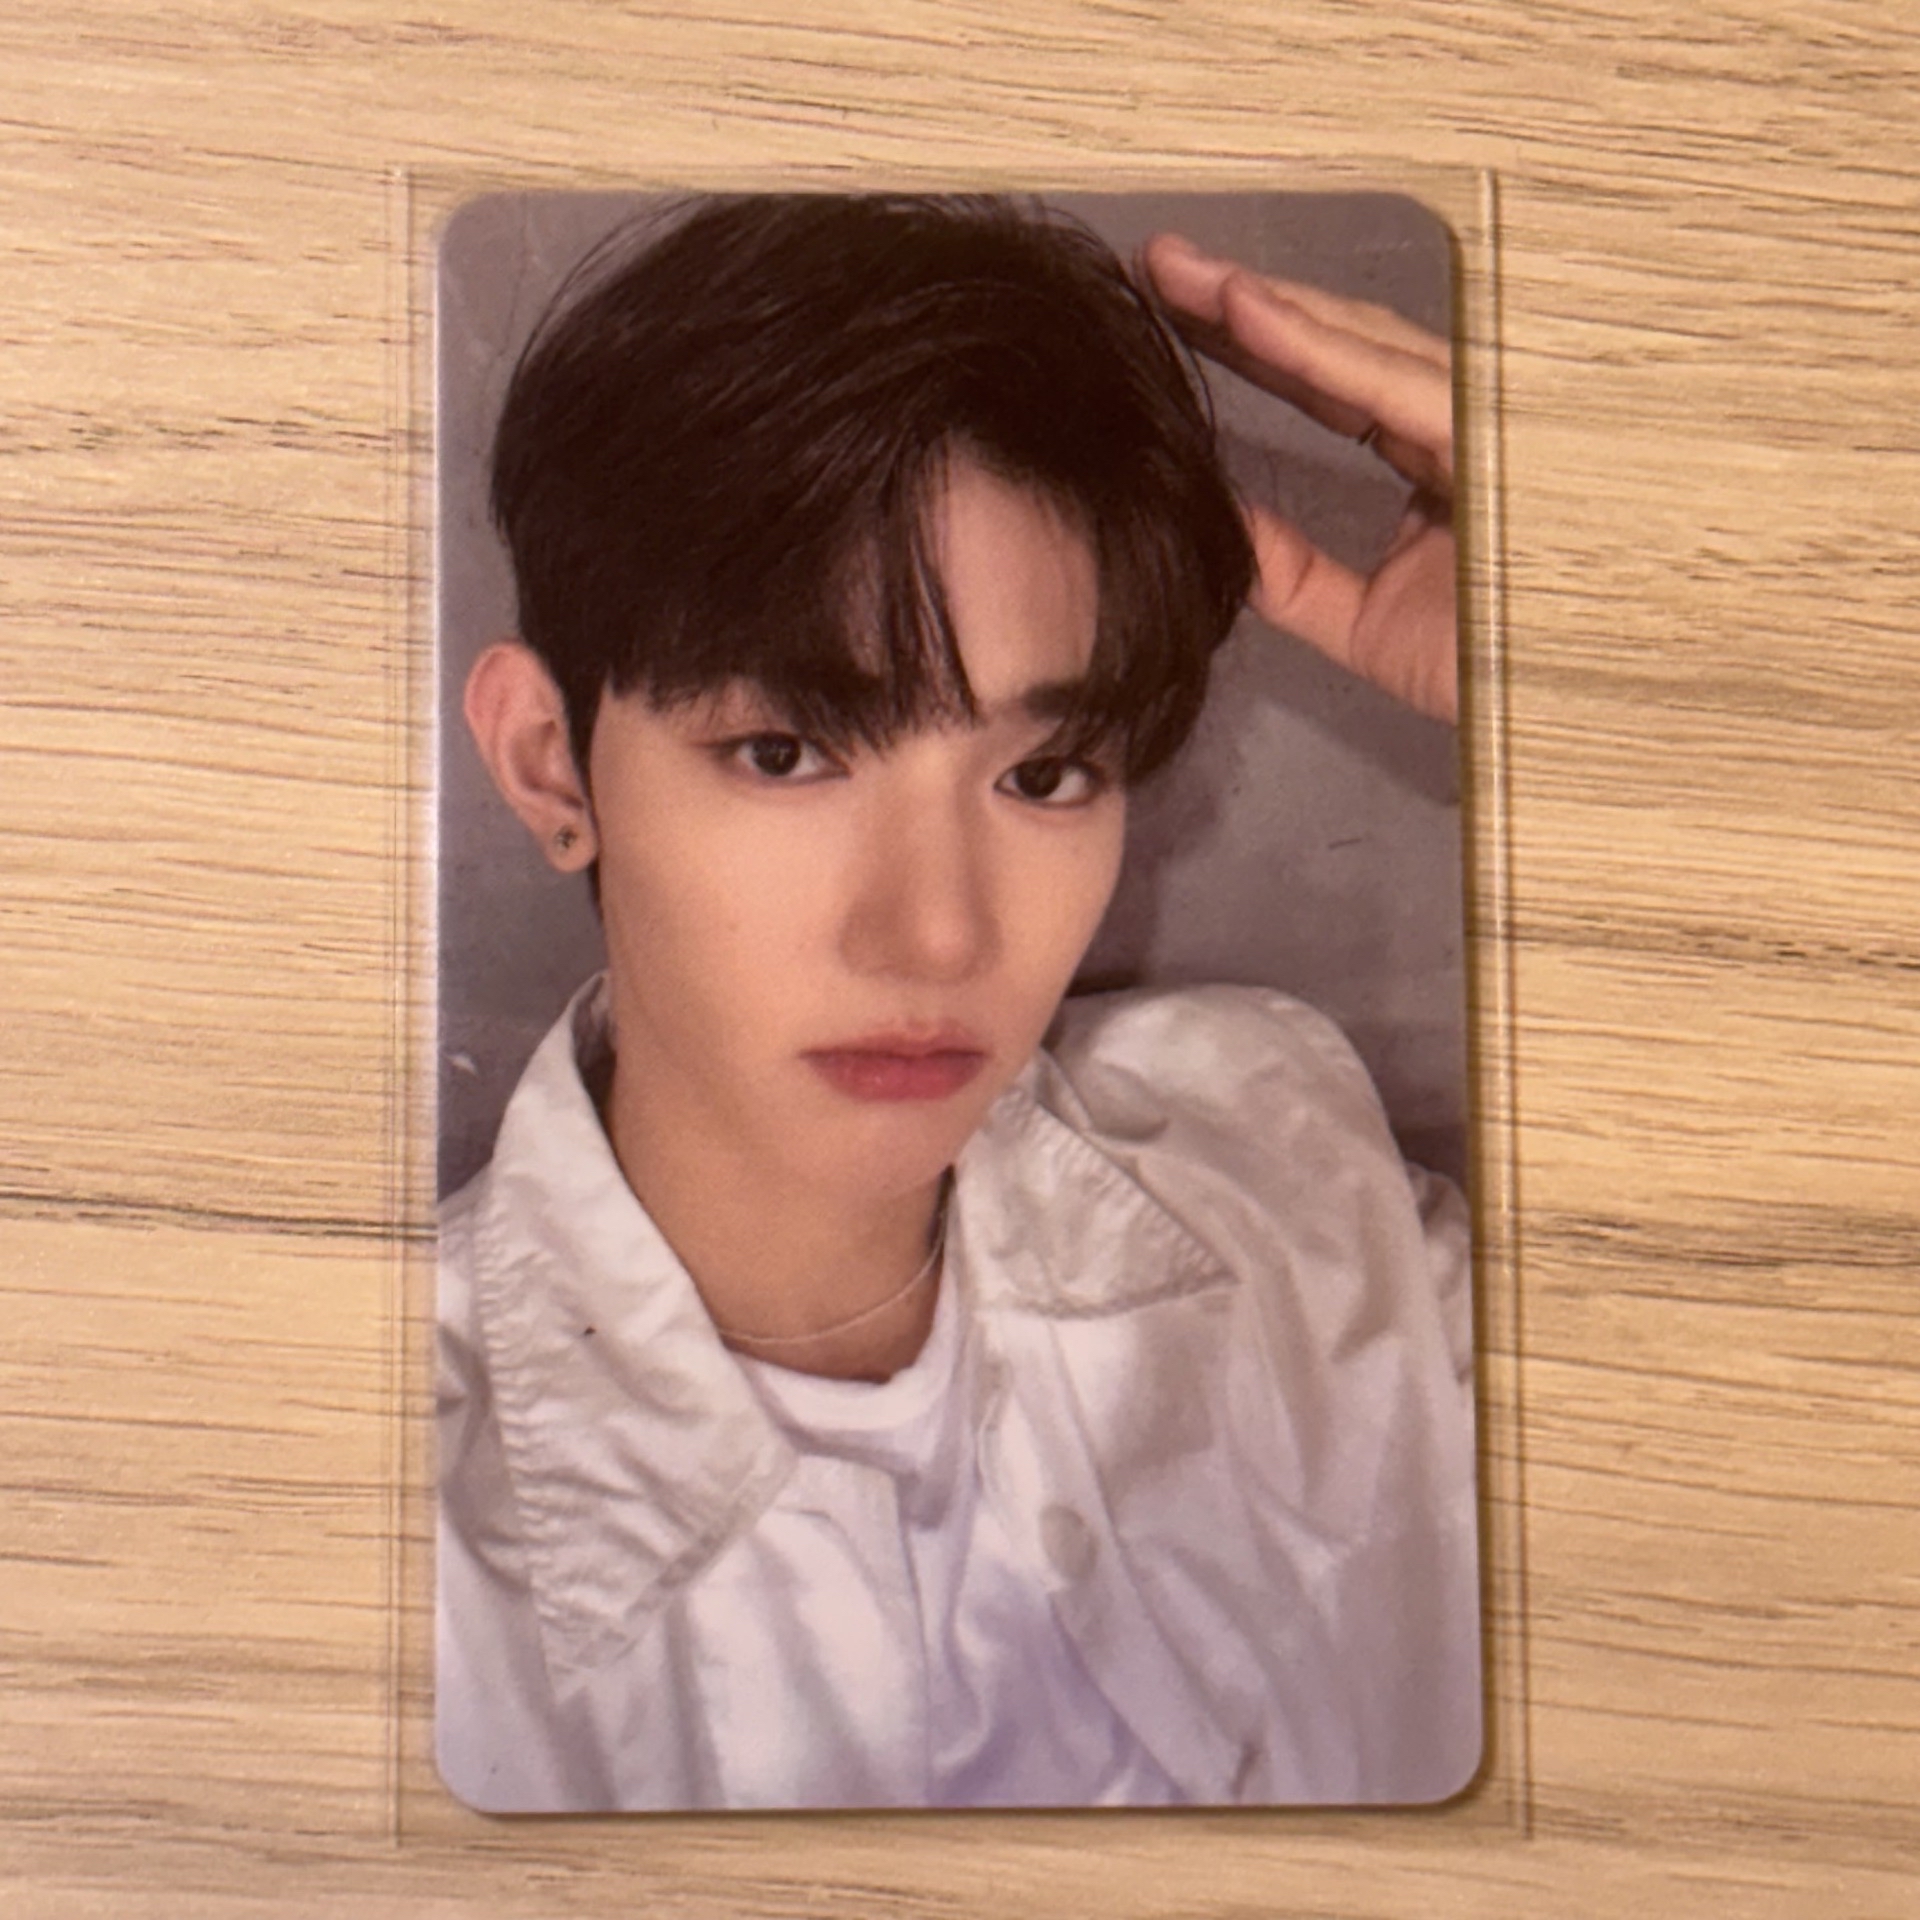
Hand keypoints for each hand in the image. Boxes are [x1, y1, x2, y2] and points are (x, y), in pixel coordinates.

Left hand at [1141, 233, 1457, 723]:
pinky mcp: (1497, 434)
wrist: (1563, 713)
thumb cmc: (1498, 671)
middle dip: (1244, 304)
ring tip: (1180, 274)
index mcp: (1443, 458)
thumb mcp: (1363, 623)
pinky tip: (1245, 311)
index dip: (1255, 349)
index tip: (1176, 318)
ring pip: (1361, 344)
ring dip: (1265, 304)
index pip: (1333, 387)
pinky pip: (1392, 380)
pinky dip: (1315, 346)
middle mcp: (1466, 421)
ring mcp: (1487, 418)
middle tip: (1159, 267)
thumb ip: (1291, 573)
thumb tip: (1216, 524)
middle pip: (1341, 346)